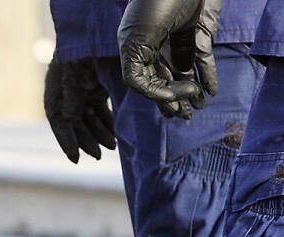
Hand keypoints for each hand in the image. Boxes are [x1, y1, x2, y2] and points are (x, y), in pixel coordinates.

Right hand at [44, 58, 116, 163]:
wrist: (92, 35)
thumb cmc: (79, 56)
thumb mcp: (73, 78)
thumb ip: (70, 100)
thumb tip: (68, 120)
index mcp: (55, 96)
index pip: (59, 124)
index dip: (67, 142)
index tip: (76, 159)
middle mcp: (66, 99)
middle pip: (75, 126)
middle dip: (87, 141)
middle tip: (99, 155)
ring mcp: (81, 96)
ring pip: (89, 121)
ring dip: (100, 134)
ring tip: (112, 146)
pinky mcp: (96, 91)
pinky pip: (100, 112)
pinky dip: (107, 122)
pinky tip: (115, 132)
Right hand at [119, 0, 221, 117]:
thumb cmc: (154, 3)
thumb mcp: (137, 40)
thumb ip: (137, 70)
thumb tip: (150, 94)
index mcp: (135, 49)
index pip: (141, 82)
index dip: (157, 94)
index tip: (175, 96)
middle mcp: (153, 46)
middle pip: (161, 80)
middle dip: (172, 100)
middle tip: (184, 116)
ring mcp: (174, 38)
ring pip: (181, 73)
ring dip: (189, 92)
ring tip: (197, 110)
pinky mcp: (195, 31)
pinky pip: (201, 58)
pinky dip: (207, 75)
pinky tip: (210, 91)